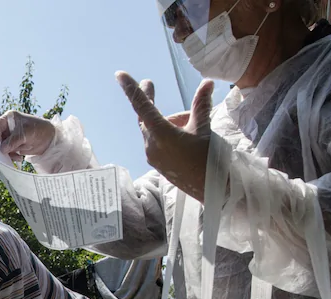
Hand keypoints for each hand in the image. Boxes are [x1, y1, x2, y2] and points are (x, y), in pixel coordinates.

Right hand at [0, 110, 55, 161]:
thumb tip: (2, 149)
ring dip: (7, 153)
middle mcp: (7, 127)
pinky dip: (11, 156)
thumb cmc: (39, 129)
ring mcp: (10, 137)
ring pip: (1, 147)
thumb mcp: (26, 133)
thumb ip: (13, 140)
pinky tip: (19, 157)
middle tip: (6, 154)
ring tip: (16, 156)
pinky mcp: (13, 145)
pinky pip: (7, 152)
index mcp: (9, 118)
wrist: (50, 139)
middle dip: (1, 147)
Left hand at [116, 71, 213, 200]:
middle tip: (149, 82)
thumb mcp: (205, 128)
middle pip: (147, 116)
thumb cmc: (208, 159)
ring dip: (170, 121)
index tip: (120, 75)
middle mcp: (152, 144)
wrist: (211, 190)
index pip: (142, 106)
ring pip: (156, 129)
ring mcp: (153, 155)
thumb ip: (202, 104)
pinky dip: (169, 132)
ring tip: (193, 123)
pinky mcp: (158, 163)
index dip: (131, 89)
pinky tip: (188, 136)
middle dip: (150, 101)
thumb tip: (206, 82)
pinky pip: (158, 141)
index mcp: (161, 134)